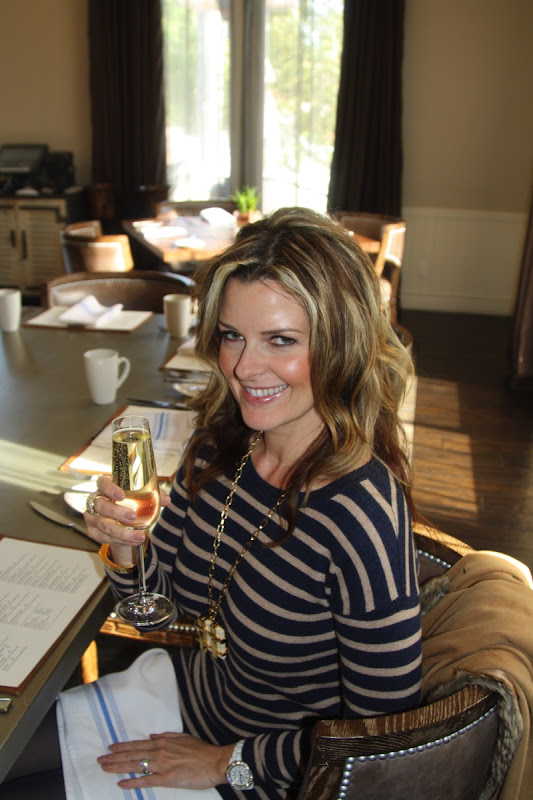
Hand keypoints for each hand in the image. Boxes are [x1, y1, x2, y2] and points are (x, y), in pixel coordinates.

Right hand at [83, 475, 169, 555]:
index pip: (103, 483)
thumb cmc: (131, 502)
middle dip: (116, 512)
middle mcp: (95, 500)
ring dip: (121, 532)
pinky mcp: (93, 531)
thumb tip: (166, 500)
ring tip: (139, 536)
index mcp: (105, 486)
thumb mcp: (143, 496)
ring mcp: (92, 516)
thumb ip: (154, 495)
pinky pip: (104, 537)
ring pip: (102, 524)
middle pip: (100, 505)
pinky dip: (120, 541)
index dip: (110, 489)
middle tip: (132, 517)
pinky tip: (132, 541)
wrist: (122, 521)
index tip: (121, 495)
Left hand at [97, 732, 233, 790]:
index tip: (110, 748)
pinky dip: (132, 783)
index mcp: (163, 742)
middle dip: (115, 758)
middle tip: (100, 760)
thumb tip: (152, 736)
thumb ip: (167, 736)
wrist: (215, 761)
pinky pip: (146, 781)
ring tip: (105, 769)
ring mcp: (162, 765)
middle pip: (132, 755)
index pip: (138, 745)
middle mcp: (160, 752)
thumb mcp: (184, 737)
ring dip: (118, 768)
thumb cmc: (202, 751)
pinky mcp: (167, 778)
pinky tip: (121, 784)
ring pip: (135, 766)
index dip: (123, 747)